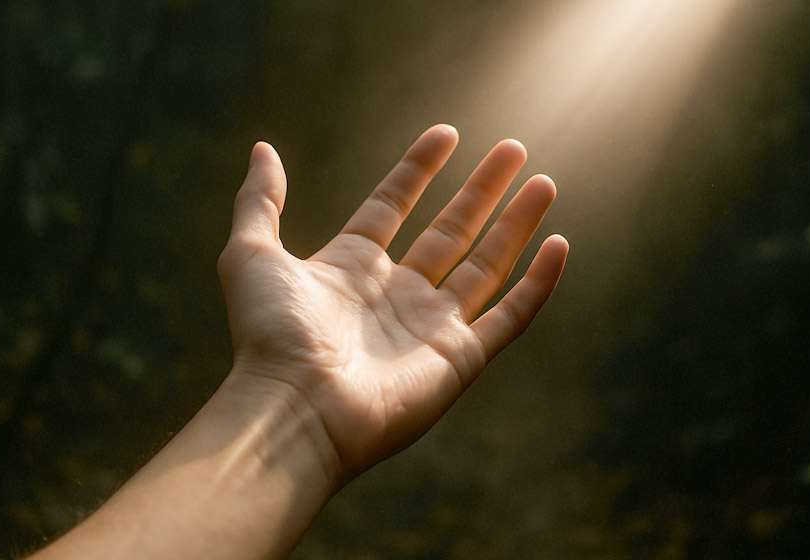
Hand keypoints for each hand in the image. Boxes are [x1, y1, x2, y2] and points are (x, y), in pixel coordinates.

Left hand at [217, 124, 567, 479]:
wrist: (294, 409)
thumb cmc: (270, 337)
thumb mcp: (250, 253)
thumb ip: (260, 200)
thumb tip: (262, 149)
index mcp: (351, 268)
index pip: (394, 205)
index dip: (419, 169)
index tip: (446, 133)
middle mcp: (396, 295)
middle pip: (451, 231)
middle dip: (483, 190)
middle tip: (513, 149)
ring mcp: (431, 328)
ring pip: (488, 265)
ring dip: (517, 224)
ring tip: (543, 182)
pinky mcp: (460, 360)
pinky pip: (511, 316)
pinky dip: (538, 284)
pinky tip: (558, 245)